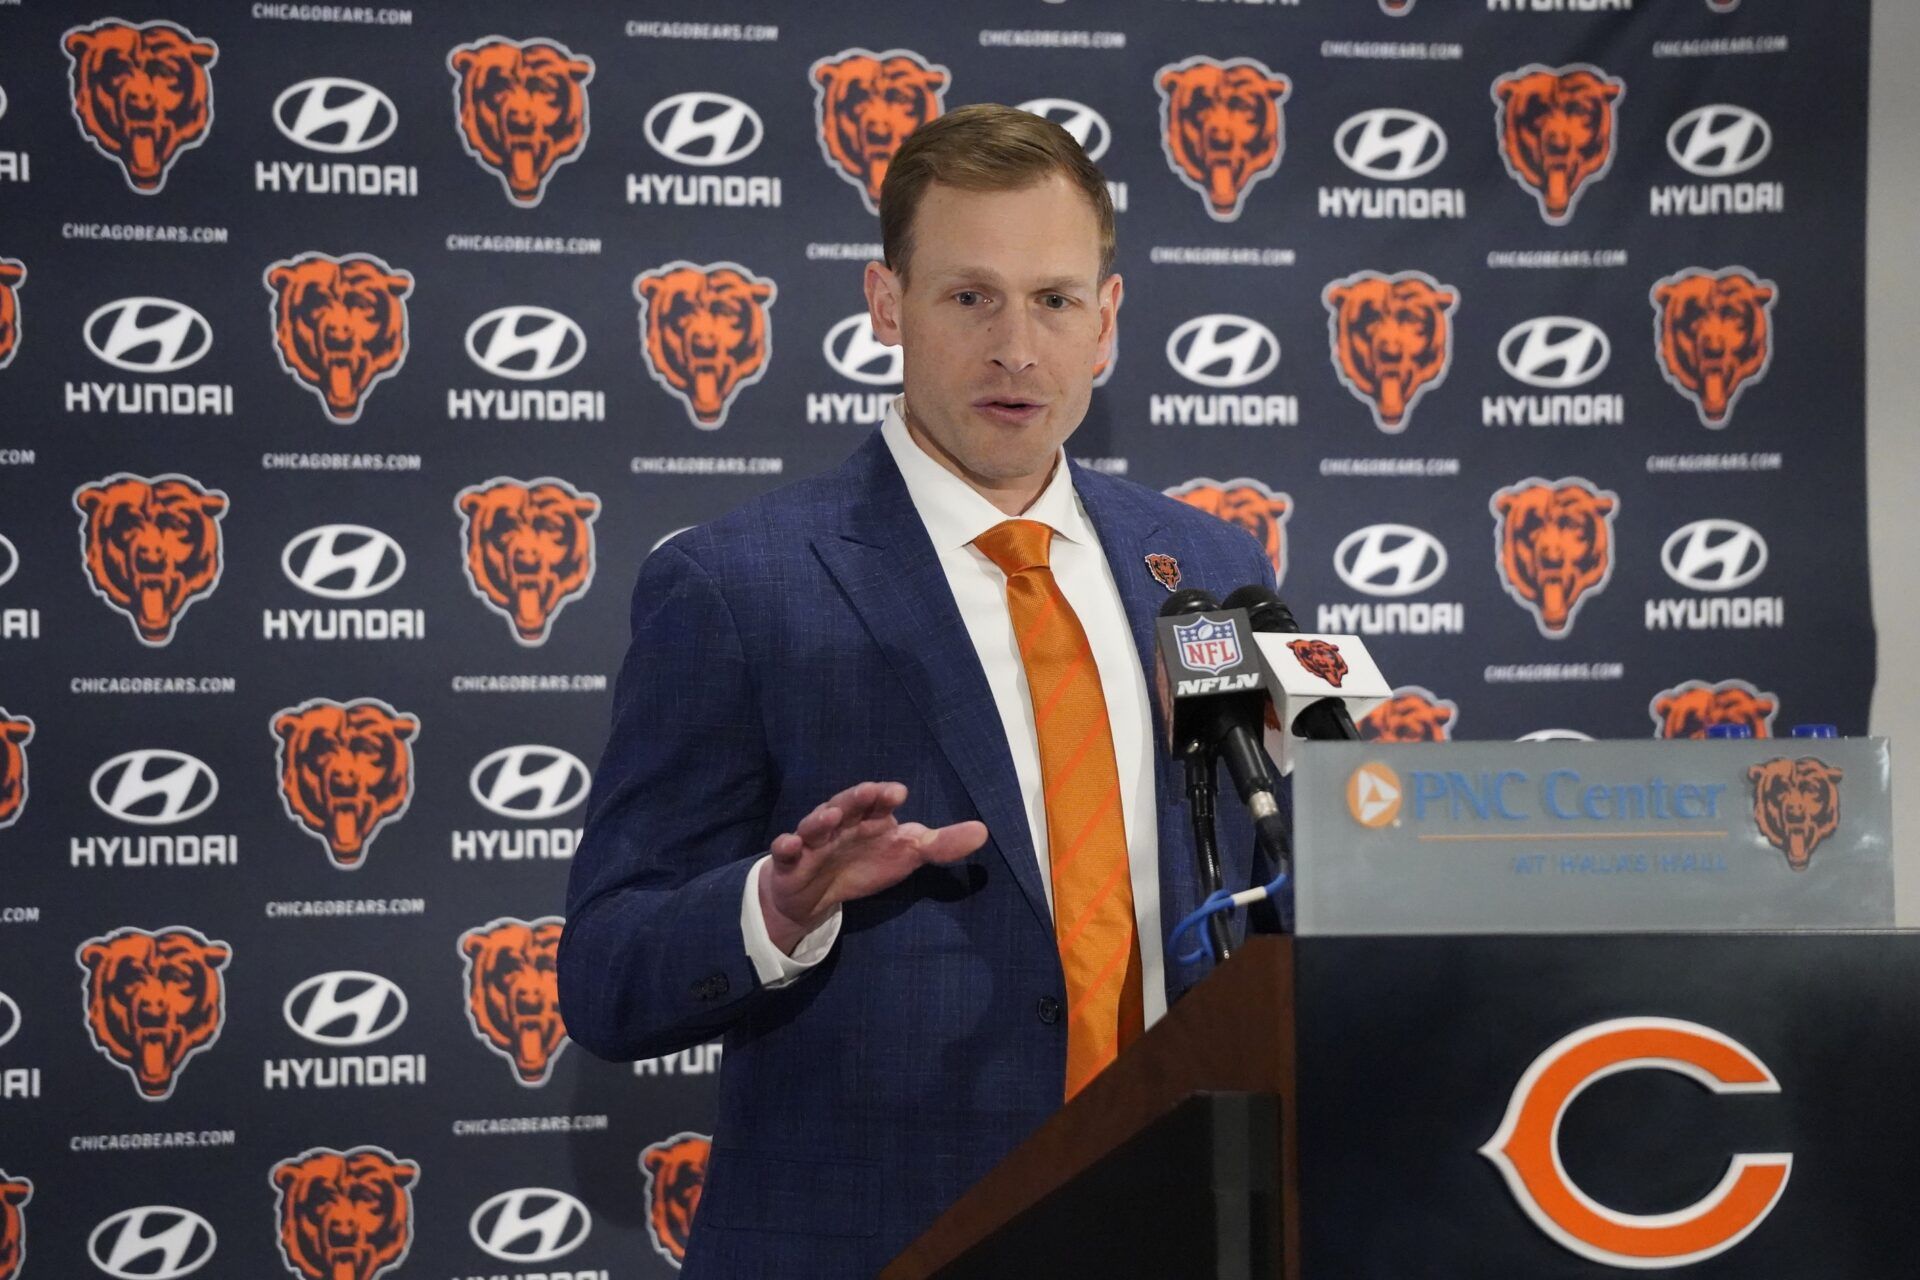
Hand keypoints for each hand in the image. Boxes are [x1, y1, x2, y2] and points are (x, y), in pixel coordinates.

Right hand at [759, 781, 986, 954]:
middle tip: (870, 792)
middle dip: (857, 798)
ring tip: (830, 816)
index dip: (884, 796)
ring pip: (815, 824)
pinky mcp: (791, 861)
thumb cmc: (865, 862)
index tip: (897, 793)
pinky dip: (785, 846)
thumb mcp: (906, 855)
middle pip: (847, 805)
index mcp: (869, 818)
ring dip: (821, 819)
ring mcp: (814, 840)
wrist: (816, 893)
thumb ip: (941, 845)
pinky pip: (785, 850)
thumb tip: (984, 831)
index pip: (877, 801)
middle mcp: (841, 823)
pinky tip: (788, 845)